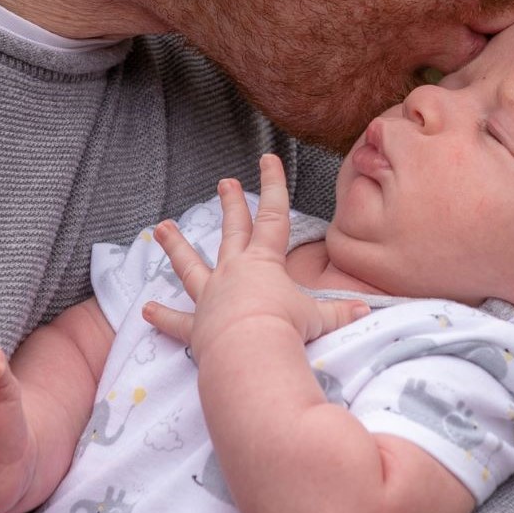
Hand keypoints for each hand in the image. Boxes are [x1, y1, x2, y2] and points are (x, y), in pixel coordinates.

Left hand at [142, 154, 366, 354]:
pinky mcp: (197, 326)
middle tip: (224, 182)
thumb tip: (366, 308)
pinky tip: (147, 310)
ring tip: (161, 228)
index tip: (268, 158)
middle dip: (230, 205)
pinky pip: (177, 321)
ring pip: (190, 266)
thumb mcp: (321, 318)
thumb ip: (341, 311)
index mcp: (264, 263)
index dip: (273, 185)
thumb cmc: (287, 330)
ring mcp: (211, 296)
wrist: (250, 353)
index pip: (273, 216)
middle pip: (232, 231)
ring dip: (176, 246)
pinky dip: (163, 316)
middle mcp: (233, 272)